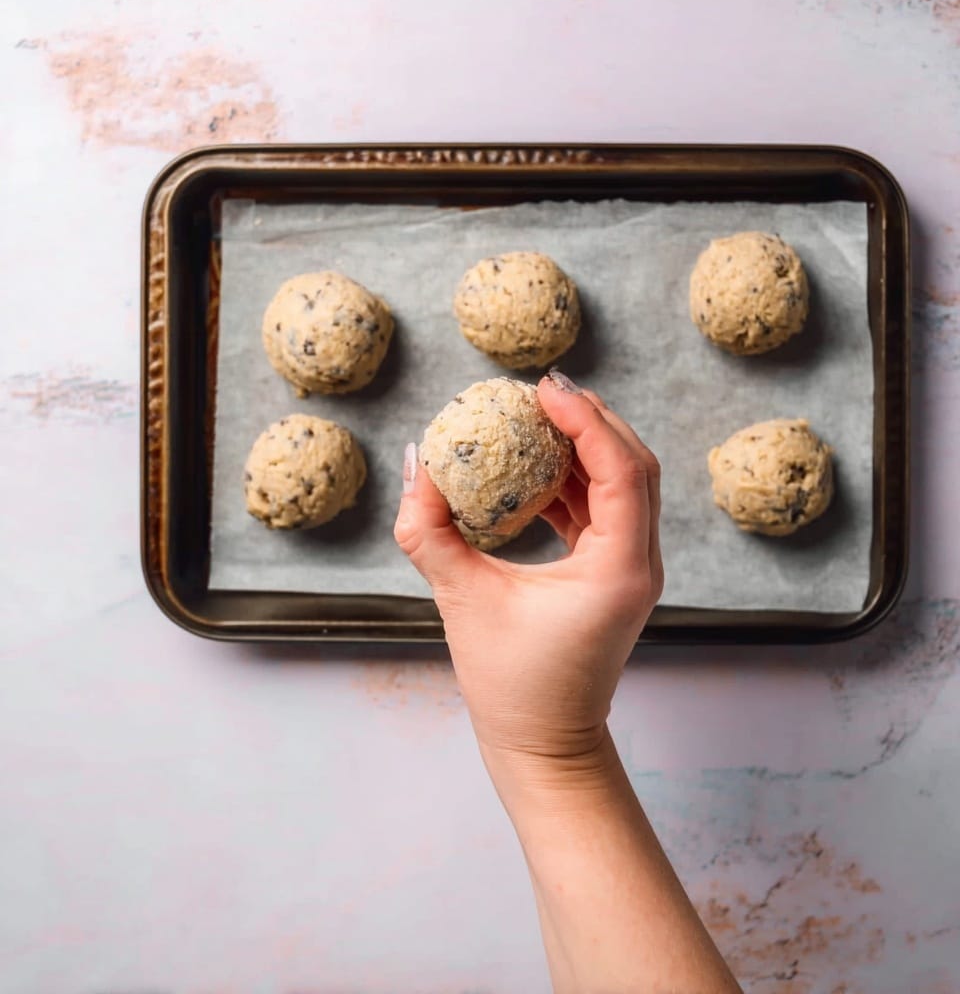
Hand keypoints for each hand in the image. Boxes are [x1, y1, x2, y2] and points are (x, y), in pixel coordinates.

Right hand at [394, 371, 662, 768]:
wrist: (546, 748)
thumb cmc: (512, 687)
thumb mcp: (462, 601)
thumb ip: (430, 532)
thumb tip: (416, 466)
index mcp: (618, 570)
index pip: (621, 470)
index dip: (586, 420)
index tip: (544, 390)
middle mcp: (639, 564)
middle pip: (636, 465)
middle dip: (593, 419)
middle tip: (543, 391)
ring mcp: (633, 570)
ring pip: (626, 484)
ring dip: (587, 446)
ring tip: (538, 418)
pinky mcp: (615, 575)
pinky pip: (606, 509)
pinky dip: (577, 479)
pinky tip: (536, 469)